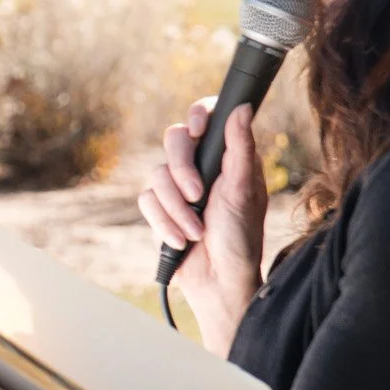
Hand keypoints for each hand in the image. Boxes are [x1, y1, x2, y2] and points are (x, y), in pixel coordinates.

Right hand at [137, 98, 266, 355]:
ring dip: (176, 208)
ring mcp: (177, 188)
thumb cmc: (240, 238)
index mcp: (225, 157)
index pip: (206, 119)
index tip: (198, 130)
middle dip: (182, 171)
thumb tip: (242, 107)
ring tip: (195, 231)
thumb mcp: (243, 191)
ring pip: (156, 175)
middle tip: (198, 194)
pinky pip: (146, 201)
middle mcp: (200, 167)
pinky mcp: (158, 209)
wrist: (218, 282)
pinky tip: (180, 240)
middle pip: (174, 141)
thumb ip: (240, 148)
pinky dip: (163, 222)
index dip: (197, 116)